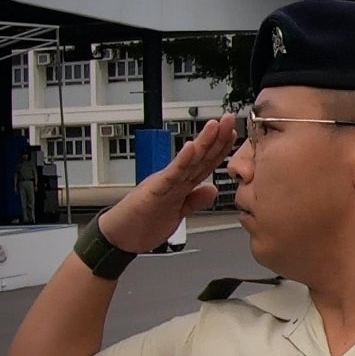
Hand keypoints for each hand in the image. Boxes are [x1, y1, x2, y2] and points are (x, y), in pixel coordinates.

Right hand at [98, 115, 236, 251]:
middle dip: (217, 138)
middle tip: (230, 119)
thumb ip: (194, 200)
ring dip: (203, 142)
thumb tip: (212, 190)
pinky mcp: (155, 191)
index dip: (221, 149)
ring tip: (215, 125)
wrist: (120, 237)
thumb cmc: (144, 223)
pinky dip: (182, 161)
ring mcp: (165, 183)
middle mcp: (174, 178)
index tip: (234, 134)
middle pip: (200, 156)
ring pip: (188, 160)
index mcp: (181, 183)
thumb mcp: (178, 213)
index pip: (205, 163)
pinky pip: (171, 174)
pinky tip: (190, 147)